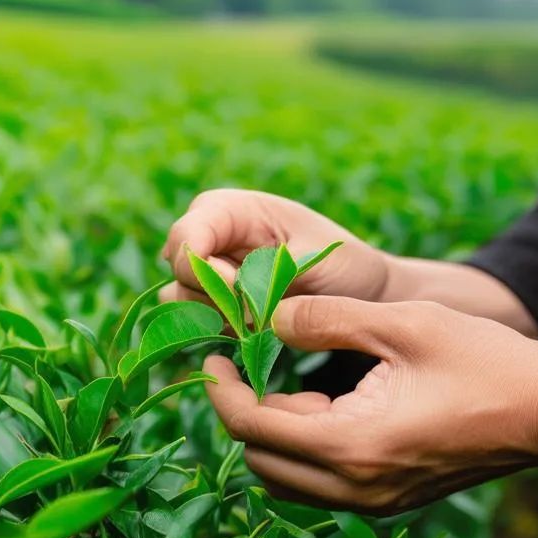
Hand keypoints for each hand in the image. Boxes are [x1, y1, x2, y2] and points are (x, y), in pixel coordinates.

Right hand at [161, 190, 390, 304]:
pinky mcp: (211, 299)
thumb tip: (233, 302)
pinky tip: (255, 327)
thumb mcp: (312, 259)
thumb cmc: (340, 261)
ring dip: (219, 316)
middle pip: (180, 270)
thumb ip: (268, 274)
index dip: (204, 270)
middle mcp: (209, 234)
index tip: (242, 292)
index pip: (187, 236)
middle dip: (216, 298)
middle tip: (262, 312)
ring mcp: (207, 268)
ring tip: (266, 316)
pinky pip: (194, 320)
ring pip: (181, 298)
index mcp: (230, 209)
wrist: (357, 289)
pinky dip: (221, 329)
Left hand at [204, 296, 537, 514]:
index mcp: (350, 446)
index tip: (212, 355)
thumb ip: (324, 317)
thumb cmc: (484, 362)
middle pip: (259, 461)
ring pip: (285, 480)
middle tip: (242, 365)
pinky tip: (322, 407)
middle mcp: (355, 489)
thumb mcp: (400, 323)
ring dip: (270, 435)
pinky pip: (319, 485)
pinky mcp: (390, 500)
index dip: (221, 390)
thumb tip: (267, 317)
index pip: (252, 426)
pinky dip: (303, 450)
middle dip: (240, 413)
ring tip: (283, 384)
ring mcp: (374, 502)